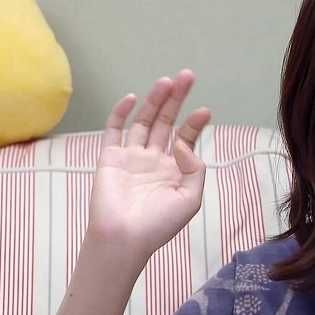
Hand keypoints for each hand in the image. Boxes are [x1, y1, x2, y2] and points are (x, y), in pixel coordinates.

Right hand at [86, 69, 210, 261]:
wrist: (125, 238)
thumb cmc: (158, 225)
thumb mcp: (190, 199)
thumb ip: (194, 170)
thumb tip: (182, 144)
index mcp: (174, 170)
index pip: (185, 138)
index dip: (194, 123)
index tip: (204, 111)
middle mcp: (153, 160)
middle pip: (166, 122)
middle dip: (176, 99)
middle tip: (187, 76)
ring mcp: (131, 157)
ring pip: (144, 121)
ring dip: (155, 100)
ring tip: (166, 81)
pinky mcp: (110, 158)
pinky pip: (115, 130)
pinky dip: (121, 113)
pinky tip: (133, 98)